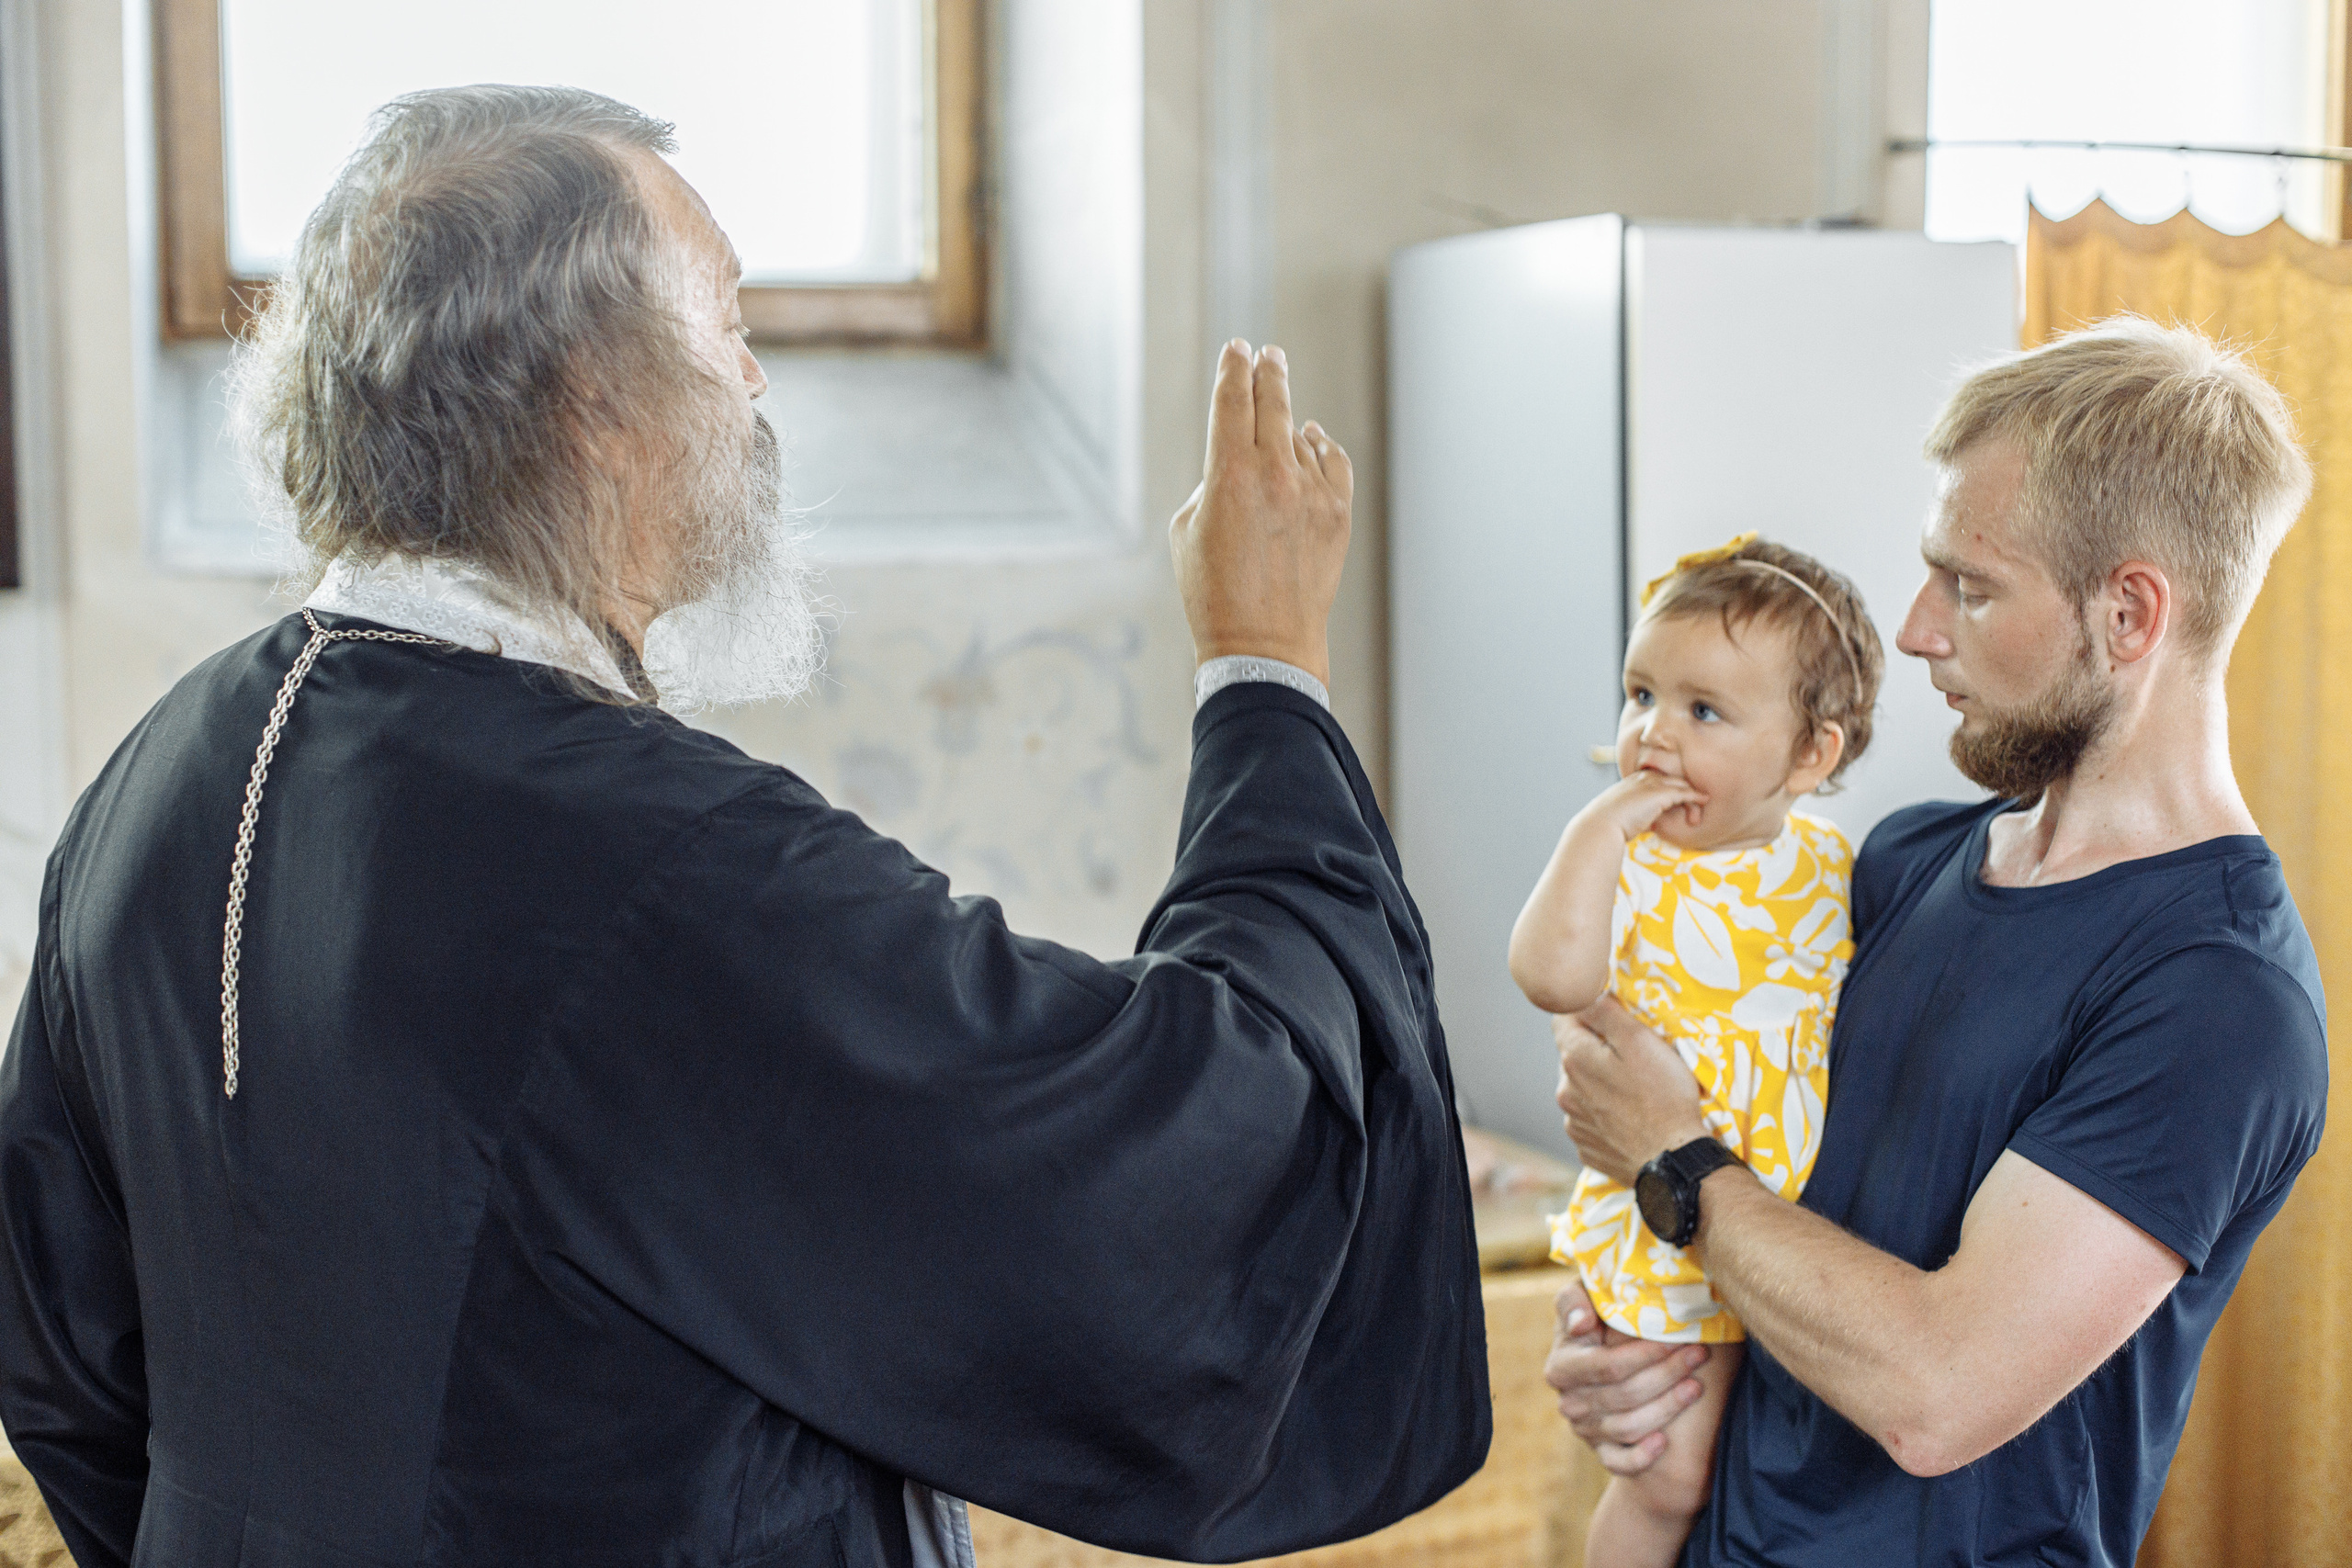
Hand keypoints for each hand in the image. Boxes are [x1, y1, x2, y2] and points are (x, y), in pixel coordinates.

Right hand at [1169, 341, 1352, 687]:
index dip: (1234, 367)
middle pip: (1274, 401)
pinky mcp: (1337, 515)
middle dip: (1268, 371)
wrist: (1265, 646)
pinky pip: (1332, 463)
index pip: (1233, 398)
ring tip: (1284, 409)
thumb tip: (1239, 463)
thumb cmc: (1213, 594)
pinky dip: (1321, 447)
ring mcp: (1312, 493)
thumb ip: (1211, 483)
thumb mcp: (1186, 531)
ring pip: (1302, 435)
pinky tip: (1312, 440)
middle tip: (1268, 354)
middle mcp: (1275, 474)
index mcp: (1229, 474)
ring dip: (1290, 419)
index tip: (1237, 349)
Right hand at [1544, 1280, 1709, 1472]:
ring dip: (1666, 1408)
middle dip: (1667, 1374)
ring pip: (1628, 1428)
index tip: (1679, 1338)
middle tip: (1699, 1355)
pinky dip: (1640, 1457)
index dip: (1647, 1355)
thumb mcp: (1579, 1298)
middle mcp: (1570, 1402)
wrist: (1594, 1354)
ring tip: (1696, 1387)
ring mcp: (1584, 1429)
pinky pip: (1618, 1464)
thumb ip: (1574, 1301)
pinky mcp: (1600, 1449)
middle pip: (1625, 1396)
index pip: (1609, 1366)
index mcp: (1562, 1366)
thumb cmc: (1594, 1318)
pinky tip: (1663, 1443)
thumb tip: (1582, 1324)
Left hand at [1555, 996, 1708, 1185]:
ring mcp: (1574, 1123)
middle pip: (1574, 1055)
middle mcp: (1564, 1091)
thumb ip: (1605, 1012)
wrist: (1675, 1161)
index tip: (1613, 1017)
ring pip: (1582, 1089)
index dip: (1587, 1011)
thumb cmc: (1664, 1097)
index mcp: (1574, 1059)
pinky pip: (1591, 1120)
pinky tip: (1631, 1118)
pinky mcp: (1586, 1148)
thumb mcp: (1640, 1041)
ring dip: (1601, 1084)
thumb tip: (1584, 994)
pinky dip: (1606, 1115)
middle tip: (1633, 1059)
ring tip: (1635, 1093)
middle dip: (1597, 1051)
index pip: (1563, 1018)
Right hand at [1579, 768, 1708, 842]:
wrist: (1601, 826)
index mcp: (1632, 781)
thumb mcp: (1621, 815)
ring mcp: (1652, 784)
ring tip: (1697, 814)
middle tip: (1691, 811)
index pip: (1658, 779)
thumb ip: (1635, 815)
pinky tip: (1704, 801)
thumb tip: (1643, 825)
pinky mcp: (1660, 794)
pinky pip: (1684, 792)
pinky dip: (1695, 796)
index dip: (1670, 790)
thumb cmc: (1607, 826)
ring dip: (1692, 798)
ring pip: (1680, 785)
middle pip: (1672, 779)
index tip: (1677, 804)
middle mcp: (1643, 778)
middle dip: (1684, 792)